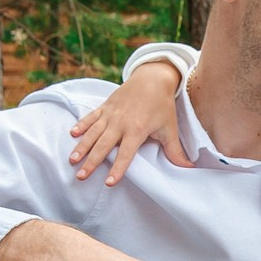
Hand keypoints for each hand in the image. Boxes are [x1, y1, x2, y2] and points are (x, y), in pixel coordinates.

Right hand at [68, 62, 189, 184]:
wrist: (152, 77)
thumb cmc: (162, 104)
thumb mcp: (169, 128)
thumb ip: (175, 151)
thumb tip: (188, 169)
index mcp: (136, 130)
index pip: (126, 154)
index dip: (118, 169)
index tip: (109, 183)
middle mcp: (120, 123)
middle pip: (103, 146)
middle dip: (91, 162)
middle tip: (81, 176)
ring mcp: (110, 114)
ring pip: (93, 133)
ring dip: (82, 147)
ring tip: (72, 160)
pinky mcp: (105, 106)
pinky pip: (91, 117)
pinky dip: (81, 125)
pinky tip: (72, 134)